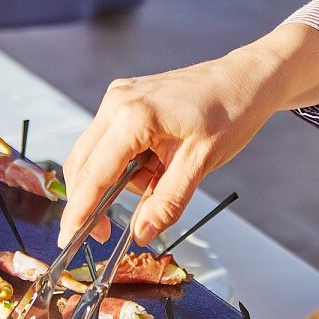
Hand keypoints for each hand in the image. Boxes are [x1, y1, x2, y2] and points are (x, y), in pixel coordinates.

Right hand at [57, 24, 318, 247]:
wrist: (247, 78)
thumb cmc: (231, 111)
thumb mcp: (202, 163)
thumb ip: (168, 201)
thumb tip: (141, 233)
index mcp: (133, 116)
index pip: (93, 174)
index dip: (80, 212)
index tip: (71, 240)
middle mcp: (117, 102)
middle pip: (83, 164)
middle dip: (94, 200)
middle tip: (110, 231)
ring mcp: (119, 98)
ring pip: (96, 155)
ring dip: (119, 181)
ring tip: (164, 177)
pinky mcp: (127, 101)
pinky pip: (112, 142)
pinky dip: (127, 164)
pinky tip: (158, 164)